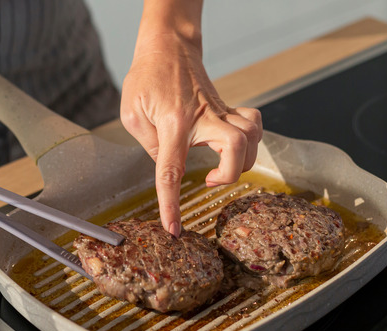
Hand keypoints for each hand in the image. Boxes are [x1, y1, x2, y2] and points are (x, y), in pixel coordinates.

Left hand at [120, 0, 261, 236]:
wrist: (168, 45)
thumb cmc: (146, 77)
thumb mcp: (133, 113)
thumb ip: (150, 145)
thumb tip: (168, 167)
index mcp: (173, 122)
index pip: (172, 170)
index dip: (172, 204)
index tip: (173, 228)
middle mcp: (204, 117)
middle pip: (236, 149)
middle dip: (228, 176)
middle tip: (208, 180)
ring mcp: (220, 112)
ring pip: (252, 137)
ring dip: (243, 161)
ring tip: (220, 166)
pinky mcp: (227, 109)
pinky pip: (254, 124)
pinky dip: (252, 139)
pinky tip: (233, 146)